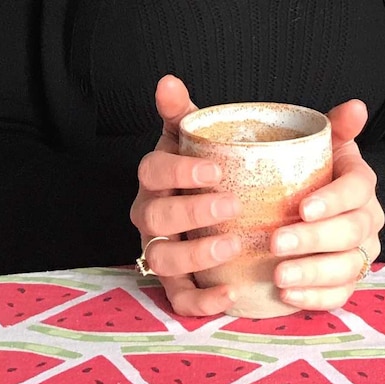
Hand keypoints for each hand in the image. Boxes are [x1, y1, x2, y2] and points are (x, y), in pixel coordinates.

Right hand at [129, 75, 241, 317]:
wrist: (214, 202)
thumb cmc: (206, 166)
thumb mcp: (196, 136)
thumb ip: (183, 111)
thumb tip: (168, 80)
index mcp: (156, 176)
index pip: (153, 170)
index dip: (179, 171)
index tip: (216, 170)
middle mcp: (150, 214)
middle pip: (157, 216)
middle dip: (193, 212)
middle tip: (232, 204)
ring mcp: (159, 249)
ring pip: (162, 259)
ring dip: (196, 255)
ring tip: (234, 245)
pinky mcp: (174, 282)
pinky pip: (178, 299)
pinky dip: (200, 303)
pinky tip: (229, 297)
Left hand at [269, 99, 383, 310]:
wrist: (315, 204)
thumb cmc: (313, 171)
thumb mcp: (324, 144)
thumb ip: (338, 126)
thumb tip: (356, 107)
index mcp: (361, 184)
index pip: (357, 190)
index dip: (333, 200)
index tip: (302, 208)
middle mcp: (368, 220)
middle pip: (350, 232)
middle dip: (313, 240)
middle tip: (276, 242)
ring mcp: (360, 253)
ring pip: (347, 268)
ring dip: (312, 274)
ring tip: (279, 276)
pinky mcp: (347, 281)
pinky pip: (340, 296)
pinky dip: (315, 299)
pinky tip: (287, 296)